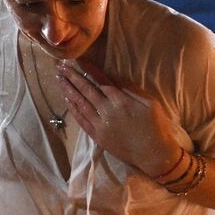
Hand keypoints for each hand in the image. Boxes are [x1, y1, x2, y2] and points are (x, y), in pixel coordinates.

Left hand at [56, 60, 184, 178]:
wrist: (152, 153)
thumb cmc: (155, 126)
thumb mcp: (149, 102)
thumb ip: (130, 89)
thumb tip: (114, 78)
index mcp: (120, 100)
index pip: (100, 80)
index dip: (88, 70)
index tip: (77, 61)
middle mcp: (107, 111)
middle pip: (86, 90)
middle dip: (72, 77)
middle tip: (60, 67)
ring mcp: (100, 124)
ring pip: (80, 104)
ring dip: (68, 91)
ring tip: (59, 80)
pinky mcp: (97, 136)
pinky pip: (81, 120)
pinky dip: (73, 109)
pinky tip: (67, 100)